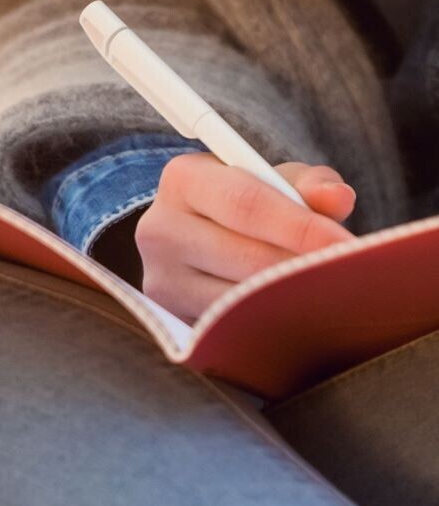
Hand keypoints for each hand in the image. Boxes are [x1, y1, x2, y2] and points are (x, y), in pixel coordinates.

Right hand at [134, 153, 356, 319]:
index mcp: (182, 180)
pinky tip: (294, 311)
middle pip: (243, 256)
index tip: (343, 243)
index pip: (245, 204)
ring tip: (326, 293)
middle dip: (300, 267)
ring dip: (287, 298)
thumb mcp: (278, 181)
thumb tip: (337, 199)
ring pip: (236, 298)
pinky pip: (228, 326)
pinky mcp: (169, 317)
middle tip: (346, 276)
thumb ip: (311, 184)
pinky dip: (268, 321)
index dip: (298, 226)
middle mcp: (158, 229)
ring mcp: (159, 279)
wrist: (199, 236)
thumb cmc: (248, 202)